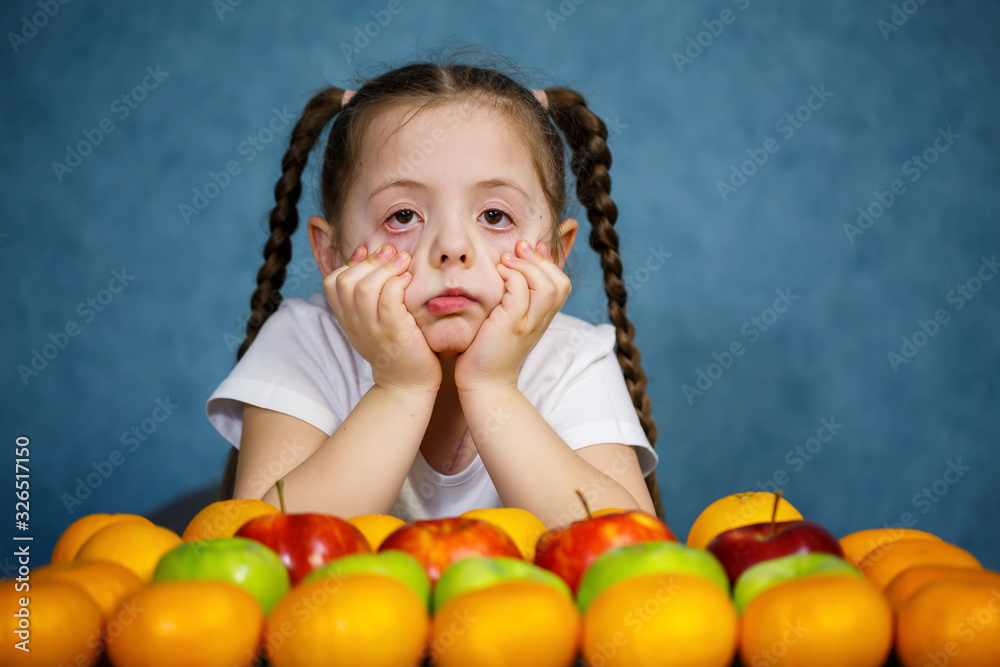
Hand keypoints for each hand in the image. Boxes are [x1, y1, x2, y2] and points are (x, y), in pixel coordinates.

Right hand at [322, 244, 440, 392]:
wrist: (407, 384)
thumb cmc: (397, 348)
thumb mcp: (373, 319)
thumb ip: (368, 292)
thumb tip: (364, 252)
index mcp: (347, 318)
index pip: (331, 282)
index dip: (349, 262)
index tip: (368, 251)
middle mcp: (355, 322)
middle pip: (345, 281)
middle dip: (370, 260)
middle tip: (392, 251)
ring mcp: (373, 328)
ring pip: (365, 288)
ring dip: (386, 268)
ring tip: (404, 261)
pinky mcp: (394, 333)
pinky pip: (389, 300)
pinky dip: (398, 284)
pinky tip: (409, 280)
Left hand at [455, 239, 570, 391]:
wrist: (484, 382)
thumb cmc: (489, 349)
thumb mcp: (508, 319)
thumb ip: (515, 297)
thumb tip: (514, 263)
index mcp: (542, 318)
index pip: (562, 284)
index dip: (549, 261)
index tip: (531, 248)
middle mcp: (540, 321)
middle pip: (560, 283)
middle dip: (540, 259)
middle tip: (518, 248)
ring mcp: (527, 324)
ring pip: (546, 286)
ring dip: (527, 266)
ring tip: (506, 261)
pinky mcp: (511, 326)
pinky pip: (520, 293)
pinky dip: (511, 276)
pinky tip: (497, 273)